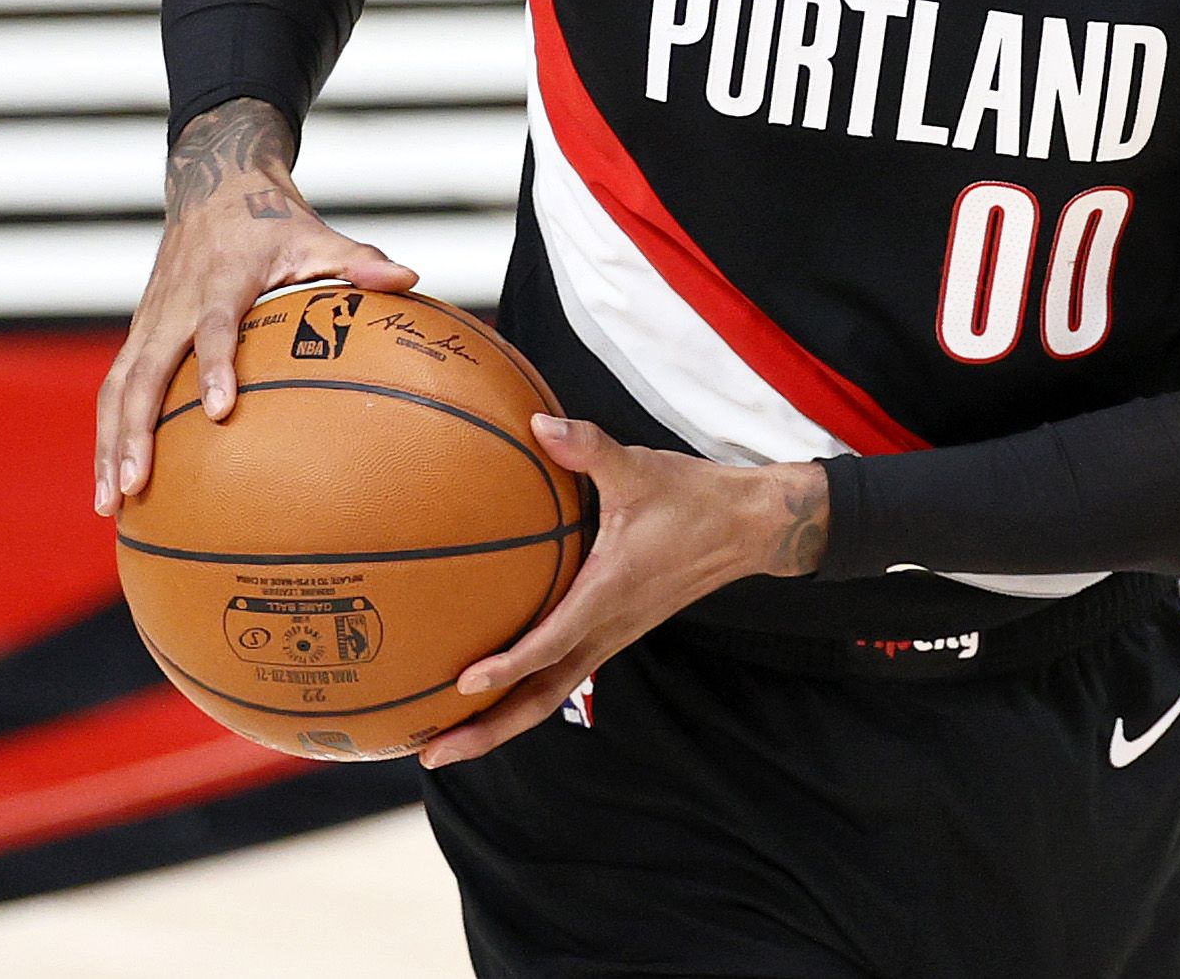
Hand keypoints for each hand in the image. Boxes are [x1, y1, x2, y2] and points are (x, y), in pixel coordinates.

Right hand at [93, 98, 416, 513]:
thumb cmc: (274, 220)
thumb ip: (359, 261)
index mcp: (221, 280)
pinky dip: (108, 433)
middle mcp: (175, 304)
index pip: (214, 325)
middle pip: (144, 371)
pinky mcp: (140, 333)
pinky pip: (116, 387)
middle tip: (137, 484)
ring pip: (118, 386)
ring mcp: (150, 320)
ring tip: (111, 503)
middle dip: (136, 429)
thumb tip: (409, 280)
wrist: (215, 186)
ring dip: (109, 444)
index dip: (216, 364)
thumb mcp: (317, 234)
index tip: (221, 411)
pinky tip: (113, 482)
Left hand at [418, 415, 828, 767]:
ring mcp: (612, 636)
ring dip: (500, 721)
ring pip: (550, 695)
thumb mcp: (639, 468)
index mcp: (610, 594)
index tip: (463, 683)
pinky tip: (490, 687)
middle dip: (488, 730)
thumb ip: (587, 448)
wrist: (748, 528)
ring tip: (445, 741)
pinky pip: (562, 674)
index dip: (509, 665)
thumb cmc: (693, 498)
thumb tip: (538, 423)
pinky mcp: (614, 631)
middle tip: (431, 755)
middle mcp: (609, 628)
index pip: (553, 644)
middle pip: (542, 698)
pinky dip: (523, 691)